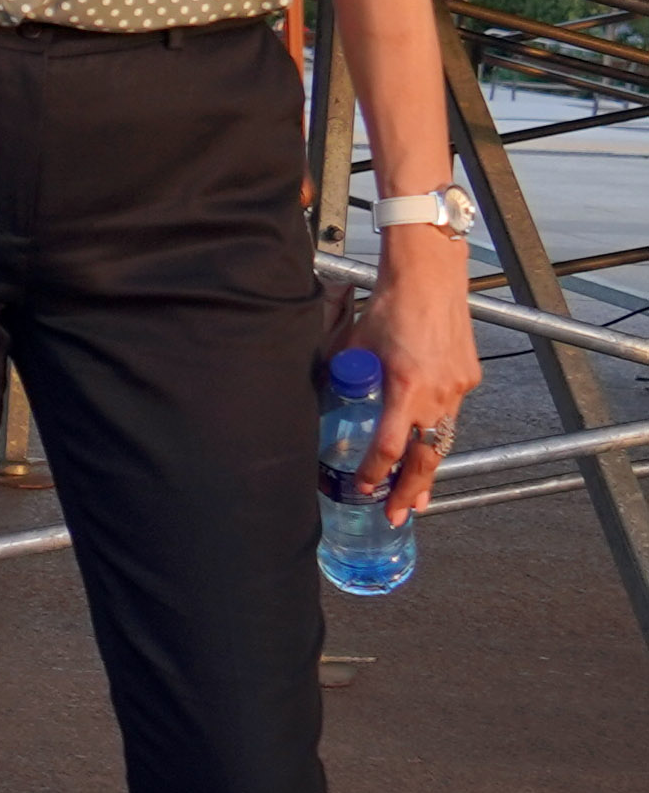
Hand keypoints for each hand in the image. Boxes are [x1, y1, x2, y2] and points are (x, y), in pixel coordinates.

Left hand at [350, 234, 483, 520]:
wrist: (428, 277)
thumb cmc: (388, 306)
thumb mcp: (353, 344)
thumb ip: (343, 374)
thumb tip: (324, 393)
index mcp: (406, 386)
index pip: (389, 446)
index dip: (376, 473)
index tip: (364, 490)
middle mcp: (438, 392)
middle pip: (426, 455)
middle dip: (413, 490)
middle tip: (400, 516)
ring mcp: (458, 386)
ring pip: (441, 437)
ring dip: (428, 468)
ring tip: (419, 496)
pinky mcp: (467, 377)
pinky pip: (449, 414)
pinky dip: (436, 433)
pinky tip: (426, 446)